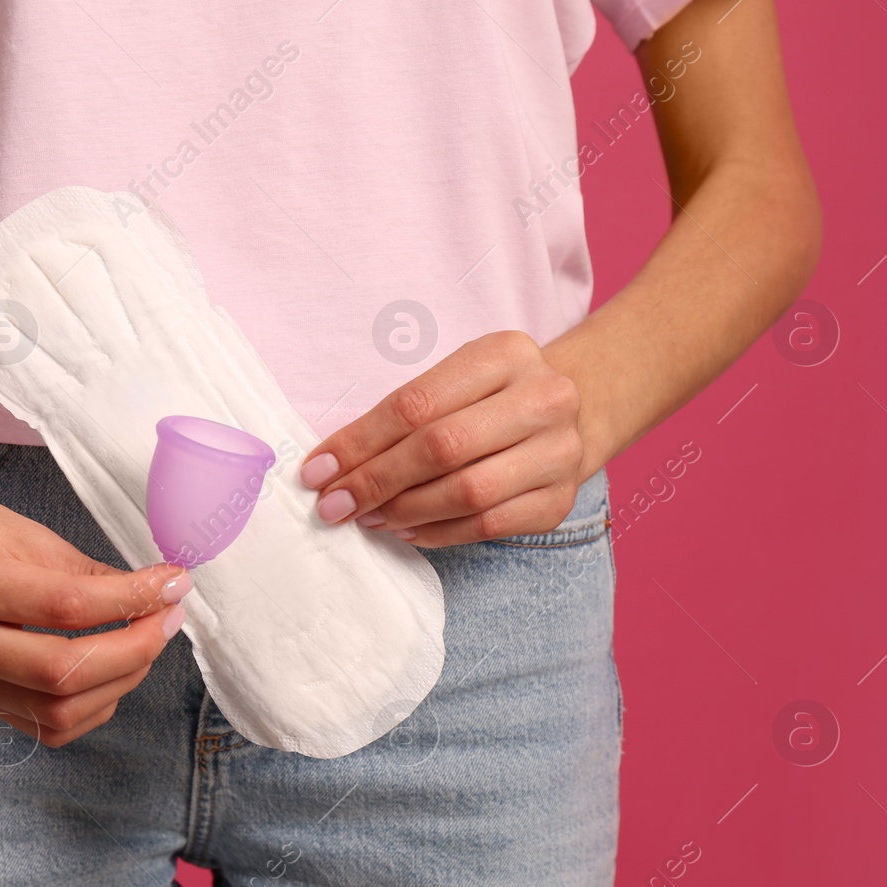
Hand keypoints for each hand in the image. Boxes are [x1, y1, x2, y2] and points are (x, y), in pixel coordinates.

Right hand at [0, 476, 192, 746]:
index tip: (173, 584)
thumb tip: (152, 595)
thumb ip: (85, 570)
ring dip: (120, 682)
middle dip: (133, 650)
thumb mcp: (21, 530)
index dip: (131, 599)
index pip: (64, 606)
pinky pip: (45, 726)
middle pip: (62, 671)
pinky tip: (112, 672)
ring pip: (58, 711)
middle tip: (168, 619)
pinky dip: (92, 706)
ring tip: (145, 643)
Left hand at [298, 331, 585, 547]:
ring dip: (404, 511)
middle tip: (333, 505)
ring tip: (367, 517)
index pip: (417, 403)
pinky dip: (437, 533)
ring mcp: (559, 452)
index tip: (317, 470)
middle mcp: (543, 399)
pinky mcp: (559, 501)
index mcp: (506, 353)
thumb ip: (403, 413)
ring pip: (467, 492)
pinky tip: (405, 530)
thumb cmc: (489, 396)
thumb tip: (334, 466)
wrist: (569, 415)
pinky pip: (488, 525)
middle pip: (442, 448)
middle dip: (376, 481)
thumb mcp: (455, 378)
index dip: (359, 441)